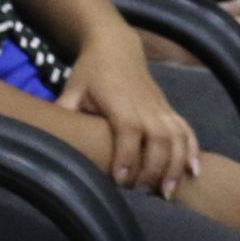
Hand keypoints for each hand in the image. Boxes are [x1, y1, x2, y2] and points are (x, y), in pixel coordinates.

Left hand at [61, 35, 198, 193]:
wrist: (116, 46)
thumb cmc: (91, 71)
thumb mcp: (73, 88)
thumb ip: (65, 112)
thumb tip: (46, 137)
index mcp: (120, 102)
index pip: (129, 130)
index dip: (128, 155)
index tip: (122, 180)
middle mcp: (146, 106)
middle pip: (160, 139)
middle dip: (156, 168)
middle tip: (146, 194)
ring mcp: (160, 107)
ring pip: (177, 137)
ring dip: (176, 165)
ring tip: (169, 192)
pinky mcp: (169, 109)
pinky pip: (186, 129)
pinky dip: (192, 150)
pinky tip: (193, 171)